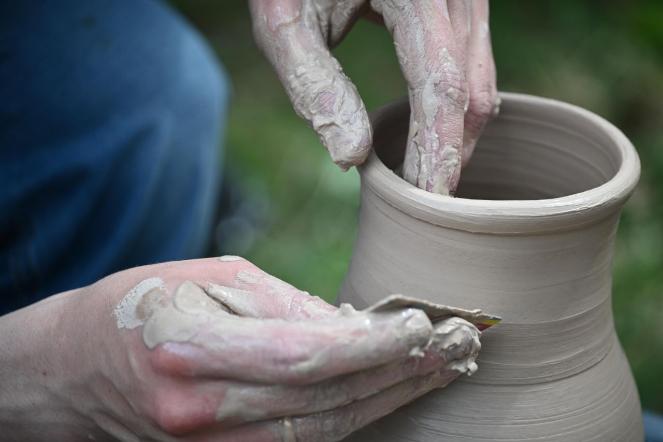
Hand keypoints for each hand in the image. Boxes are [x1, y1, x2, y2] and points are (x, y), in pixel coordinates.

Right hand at [0, 257, 480, 440]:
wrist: (79, 368)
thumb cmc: (143, 305)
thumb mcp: (208, 280)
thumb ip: (283, 304)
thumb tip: (354, 324)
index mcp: (192, 353)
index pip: (305, 356)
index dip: (373, 345)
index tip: (426, 327)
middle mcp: (204, 413)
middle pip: (328, 400)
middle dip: (403, 374)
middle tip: (461, 344)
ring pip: (327, 430)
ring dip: (393, 399)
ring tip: (446, 369)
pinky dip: (360, 417)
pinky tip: (396, 393)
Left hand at [249, 0, 498, 194]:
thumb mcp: (285, 19)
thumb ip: (314, 83)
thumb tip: (351, 157)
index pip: (439, 84)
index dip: (437, 149)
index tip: (428, 200)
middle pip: (470, 91)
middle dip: (451, 153)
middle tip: (425, 206)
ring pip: (480, 84)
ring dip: (456, 137)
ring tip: (425, 179)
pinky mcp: (462, 8)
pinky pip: (474, 69)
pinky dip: (456, 112)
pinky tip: (432, 139)